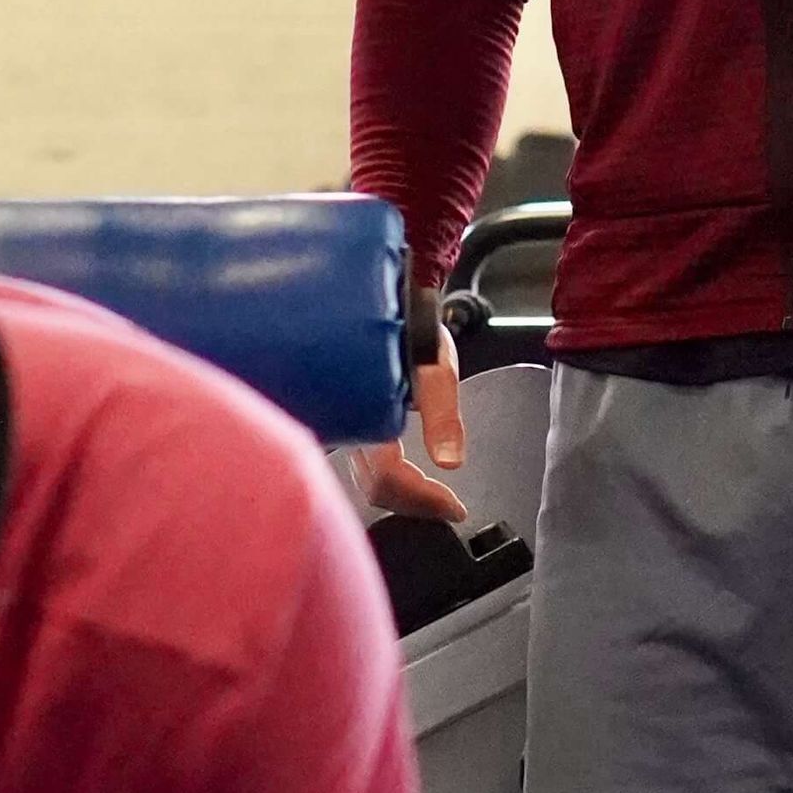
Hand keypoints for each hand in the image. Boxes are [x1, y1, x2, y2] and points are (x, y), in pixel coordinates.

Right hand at [352, 323, 466, 522]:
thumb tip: (450, 462)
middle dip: (412, 503)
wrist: (378, 284)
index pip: (389, 479)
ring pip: (361, 476)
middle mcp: (343, 422)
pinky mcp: (338, 415)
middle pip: (373, 487)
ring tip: (428, 492)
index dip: (424, 501)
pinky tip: (402, 470)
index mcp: (366, 412)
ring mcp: (336, 421)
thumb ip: (442, 412)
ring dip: (397, 492)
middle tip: (447, 505)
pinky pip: (356, 460)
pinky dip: (382, 475)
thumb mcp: (434, 362)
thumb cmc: (408, 317)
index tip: (457, 507)